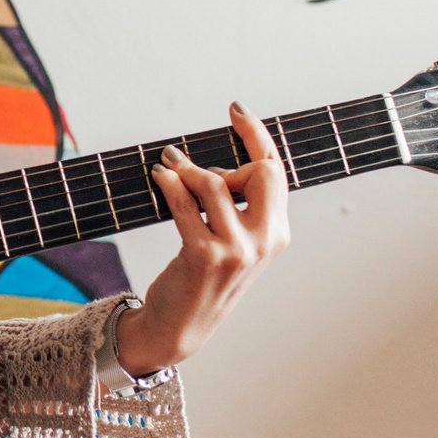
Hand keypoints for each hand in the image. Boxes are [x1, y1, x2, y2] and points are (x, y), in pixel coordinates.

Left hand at [124, 103, 291, 374]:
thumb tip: (220, 166)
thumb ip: (235, 206)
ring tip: (166, 168)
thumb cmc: (203, 279)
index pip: (276, 172)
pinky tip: (159, 178)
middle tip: (186, 155)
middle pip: (259, 173)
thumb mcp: (232, 243)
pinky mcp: (205, 256)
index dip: (257, 136)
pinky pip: (185, 204)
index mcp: (277, 234)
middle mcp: (264, 242)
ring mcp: (236, 250)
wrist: (182, 327)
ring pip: (213, 184)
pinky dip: (169, 184)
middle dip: (226, 154)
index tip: (236, 110)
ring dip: (184, 170)